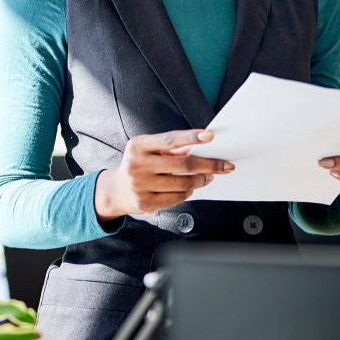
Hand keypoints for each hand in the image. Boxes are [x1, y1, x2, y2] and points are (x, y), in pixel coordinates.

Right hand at [95, 129, 234, 221]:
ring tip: (207, 177)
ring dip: (200, 180)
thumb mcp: (147, 150)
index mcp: (138, 146)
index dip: (191, 137)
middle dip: (208, 165)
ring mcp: (140, 185)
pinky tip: (189, 188)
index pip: (170, 139)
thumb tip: (199, 148)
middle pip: (182, 164)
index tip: (210, 136)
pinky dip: (188, 192)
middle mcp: (137, 165)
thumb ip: (169, 148)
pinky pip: (177, 197)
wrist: (116, 191)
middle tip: (223, 166)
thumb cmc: (139, 165)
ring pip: (183, 183)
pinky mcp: (145, 203)